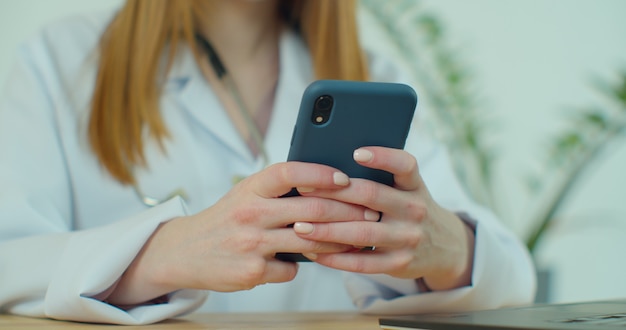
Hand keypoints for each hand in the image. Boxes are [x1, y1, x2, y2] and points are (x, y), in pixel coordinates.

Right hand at [105, 162, 377, 304]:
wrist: (185, 251)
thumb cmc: (227, 218)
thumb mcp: (247, 194)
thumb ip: (280, 190)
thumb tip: (331, 185)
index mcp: (251, 188)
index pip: (290, 172)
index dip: (320, 174)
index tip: (345, 178)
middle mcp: (251, 213)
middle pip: (312, 210)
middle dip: (349, 212)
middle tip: (371, 213)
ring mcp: (251, 244)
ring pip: (310, 243)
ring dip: (339, 242)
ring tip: (358, 239)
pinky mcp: (252, 272)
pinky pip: (292, 269)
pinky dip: (302, 265)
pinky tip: (303, 261)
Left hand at [291, 147, 474, 290]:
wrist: (444, 246)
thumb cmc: (409, 208)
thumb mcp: (407, 189)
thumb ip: (381, 178)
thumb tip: (328, 168)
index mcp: (414, 185)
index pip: (405, 165)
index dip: (382, 157)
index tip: (356, 152)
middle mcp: (414, 209)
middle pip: (372, 196)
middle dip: (334, 193)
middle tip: (303, 190)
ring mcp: (408, 238)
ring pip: (362, 233)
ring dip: (327, 230)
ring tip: (300, 225)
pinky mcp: (399, 263)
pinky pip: (362, 263)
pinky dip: (334, 257)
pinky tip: (313, 251)